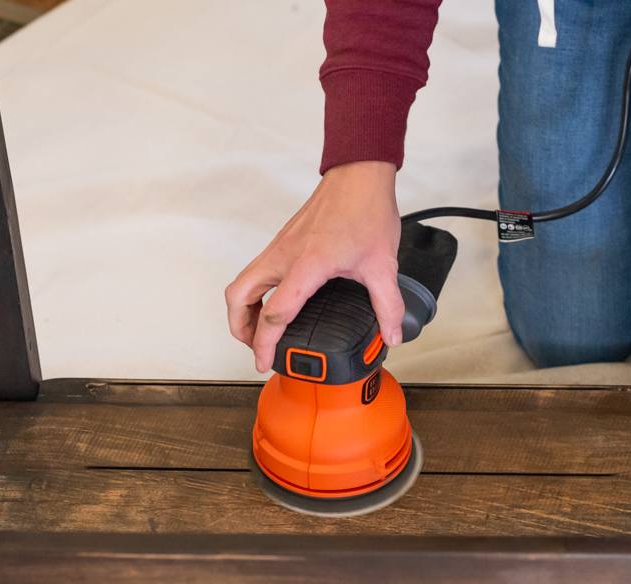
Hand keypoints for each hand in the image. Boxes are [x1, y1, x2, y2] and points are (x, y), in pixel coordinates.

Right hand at [225, 160, 402, 371]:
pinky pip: (256, 271)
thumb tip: (392, 334)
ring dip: (242, 309)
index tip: (264, 361)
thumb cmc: (365, 210)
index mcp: (306, 266)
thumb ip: (388, 305)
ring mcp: (279, 247)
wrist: (359, 175)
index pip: (274, 313)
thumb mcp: (383, 264)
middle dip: (239, 327)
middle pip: (238, 296)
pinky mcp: (282, 241)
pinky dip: (255, 292)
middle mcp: (284, 256)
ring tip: (258, 330)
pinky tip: (274, 302)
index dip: (265, 343)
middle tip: (254, 347)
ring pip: (242, 282)